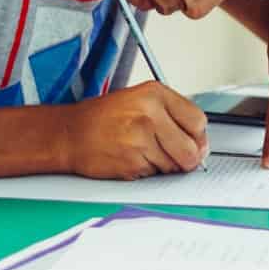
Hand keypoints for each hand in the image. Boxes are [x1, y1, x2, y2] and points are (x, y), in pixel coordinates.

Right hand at [63, 81, 208, 178]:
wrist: (69, 133)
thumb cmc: (103, 118)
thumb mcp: (140, 100)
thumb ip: (172, 116)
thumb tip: (199, 144)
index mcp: (155, 93)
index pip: (198, 121)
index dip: (198, 137)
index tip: (193, 142)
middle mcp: (149, 113)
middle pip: (191, 148)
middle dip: (186, 158)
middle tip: (174, 156)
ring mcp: (140, 138)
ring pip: (174, 165)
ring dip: (164, 166)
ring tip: (143, 152)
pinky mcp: (131, 161)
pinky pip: (154, 175)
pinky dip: (147, 172)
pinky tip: (131, 158)